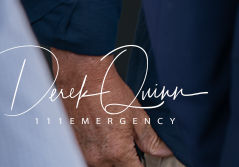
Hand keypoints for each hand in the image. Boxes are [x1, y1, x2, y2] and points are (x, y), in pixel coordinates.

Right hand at [50, 48, 173, 166]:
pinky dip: (100, 153)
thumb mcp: (137, 116)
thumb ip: (151, 139)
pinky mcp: (74, 148)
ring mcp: (83, 154)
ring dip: (113, 160)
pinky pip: (90, 158)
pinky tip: (106, 137)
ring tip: (120, 140)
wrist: (83, 81)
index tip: (148, 162)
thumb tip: (164, 151)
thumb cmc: (108, 94)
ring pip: (103, 166)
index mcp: (116, 153)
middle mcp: (97, 158)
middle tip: (136, 150)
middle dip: (129, 163)